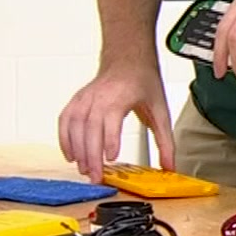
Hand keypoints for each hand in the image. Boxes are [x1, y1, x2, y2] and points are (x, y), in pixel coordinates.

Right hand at [57, 64, 174, 181]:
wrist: (128, 59)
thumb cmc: (143, 81)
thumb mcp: (160, 110)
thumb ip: (165, 141)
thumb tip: (170, 166)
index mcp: (121, 95)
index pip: (111, 119)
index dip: (110, 139)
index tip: (111, 158)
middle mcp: (99, 96)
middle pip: (90, 128)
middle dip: (91, 155)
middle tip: (96, 176)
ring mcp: (85, 98)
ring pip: (75, 126)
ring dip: (77, 150)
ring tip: (84, 169)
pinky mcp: (77, 101)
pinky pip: (65, 121)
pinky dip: (65, 139)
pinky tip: (71, 155)